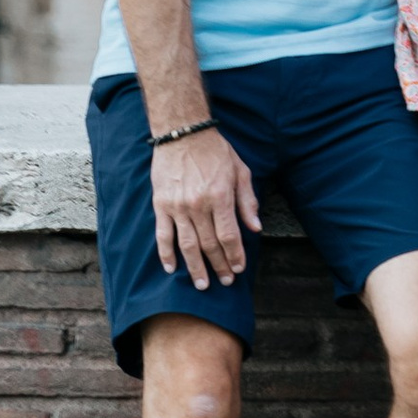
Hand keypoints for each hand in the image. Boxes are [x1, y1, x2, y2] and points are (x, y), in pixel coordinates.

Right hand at [151, 129, 260, 286]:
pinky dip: (166, 254)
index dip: (235, 255)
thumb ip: (248, 201)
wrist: (183, 132)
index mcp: (220, 196)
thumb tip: (256, 228)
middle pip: (210, 244)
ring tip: (202, 284)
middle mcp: (199, 204)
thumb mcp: (240, 171)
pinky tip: (171, 268)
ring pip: (187, 245)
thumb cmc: (215, 151)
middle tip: (225, 281)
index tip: (239, 269)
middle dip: (219, 266)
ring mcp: (178, 206)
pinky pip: (163, 235)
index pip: (229, 236)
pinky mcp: (161, 205)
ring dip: (195, 268)